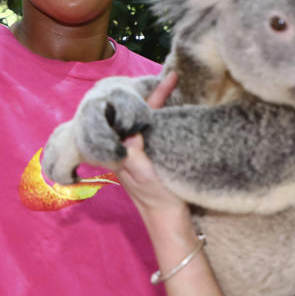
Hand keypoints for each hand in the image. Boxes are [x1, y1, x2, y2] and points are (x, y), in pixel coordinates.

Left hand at [115, 72, 188, 214]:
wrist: (168, 218)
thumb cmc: (155, 196)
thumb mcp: (142, 173)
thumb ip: (133, 152)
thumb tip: (128, 128)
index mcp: (121, 148)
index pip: (129, 116)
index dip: (144, 98)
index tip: (165, 82)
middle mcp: (127, 146)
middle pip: (137, 113)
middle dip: (152, 94)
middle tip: (171, 77)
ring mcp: (140, 150)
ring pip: (147, 119)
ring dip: (159, 103)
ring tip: (172, 84)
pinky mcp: (153, 154)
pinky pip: (155, 129)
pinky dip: (164, 116)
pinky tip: (173, 109)